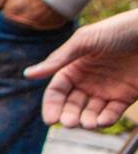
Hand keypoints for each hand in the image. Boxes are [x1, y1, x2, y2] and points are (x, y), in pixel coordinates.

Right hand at [24, 8, 137, 128]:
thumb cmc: (120, 30)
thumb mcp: (85, 41)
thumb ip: (58, 59)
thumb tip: (28, 74)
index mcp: (74, 67)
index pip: (56, 92)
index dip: (52, 106)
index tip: (51, 120)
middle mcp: (88, 81)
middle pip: (71, 106)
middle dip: (69, 116)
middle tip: (70, 123)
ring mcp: (107, 89)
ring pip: (90, 113)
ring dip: (87, 121)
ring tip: (89, 123)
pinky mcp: (126, 96)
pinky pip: (112, 113)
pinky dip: (106, 120)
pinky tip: (102, 121)